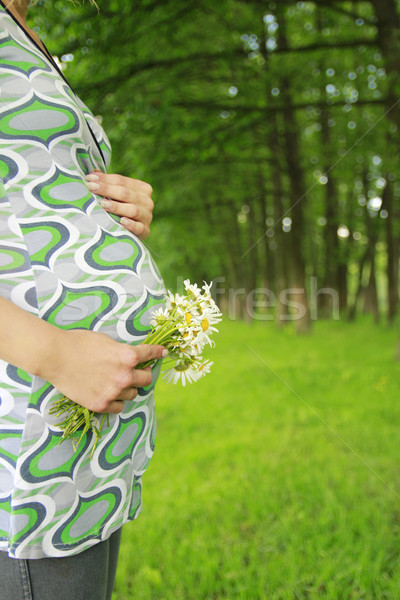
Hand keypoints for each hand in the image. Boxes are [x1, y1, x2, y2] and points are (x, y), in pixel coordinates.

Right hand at [44, 329, 166, 413]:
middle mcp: (125, 376)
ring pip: (133, 394)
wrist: (55, 356)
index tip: (164, 353)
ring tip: (116, 382)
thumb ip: (122, 351)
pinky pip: (118, 407)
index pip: (150, 354)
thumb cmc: (79, 343)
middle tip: (139, 372)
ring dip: (129, 388)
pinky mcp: (101, 404)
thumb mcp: (106, 341)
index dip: (158, 352)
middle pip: (146, 379)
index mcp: (128, 356)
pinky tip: (109, 393)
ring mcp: (113, 392)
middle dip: (144, 373)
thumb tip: (132, 357)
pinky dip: (116, 400)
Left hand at [86, 172, 153, 239]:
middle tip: (91, 188)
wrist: (135, 231)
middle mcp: (147, 201)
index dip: (105, 179)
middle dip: (107, 189)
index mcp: (142, 188)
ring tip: (103, 204)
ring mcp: (147, 216)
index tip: (89, 178)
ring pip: (132, 210)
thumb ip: (109, 184)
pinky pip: (139, 228)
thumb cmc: (123, 209)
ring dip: (117, 207)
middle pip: (125, 193)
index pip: (121, 181)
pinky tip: (122, 221)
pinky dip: (131, 225)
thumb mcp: (118, 195)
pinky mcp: (145, 231)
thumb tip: (93, 172)